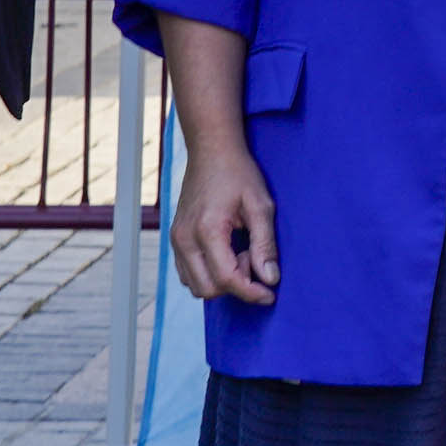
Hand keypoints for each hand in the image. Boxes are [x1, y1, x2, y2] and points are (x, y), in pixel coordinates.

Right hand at [169, 130, 279, 305]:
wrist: (211, 151)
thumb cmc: (238, 174)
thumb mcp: (261, 205)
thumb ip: (265, 245)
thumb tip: (270, 279)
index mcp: (207, 230)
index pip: (227, 279)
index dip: (251, 293)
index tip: (270, 295)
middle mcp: (185, 239)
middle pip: (208, 289)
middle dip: (236, 284)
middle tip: (254, 258)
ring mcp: (176, 240)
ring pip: (195, 285)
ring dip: (221, 280)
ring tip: (240, 253)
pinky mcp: (175, 238)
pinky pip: (188, 273)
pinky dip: (208, 273)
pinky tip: (227, 252)